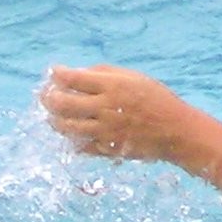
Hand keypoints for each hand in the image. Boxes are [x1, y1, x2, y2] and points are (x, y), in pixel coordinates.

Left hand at [40, 64, 194, 158]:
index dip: (57, 74)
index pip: (73, 78)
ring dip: (53, 120)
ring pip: (66, 127)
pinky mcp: (106, 148)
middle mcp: (105, 108)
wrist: (176, 131)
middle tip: (45, 95)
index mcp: (112, 86)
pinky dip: (71, 139)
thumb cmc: (156, 99)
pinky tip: (70, 133)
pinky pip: (79, 146)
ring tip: (52, 116)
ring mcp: (104, 130)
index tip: (53, 72)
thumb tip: (78, 73)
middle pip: (63, 103)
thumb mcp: (134, 77)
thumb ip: (105, 73)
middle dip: (48, 97)